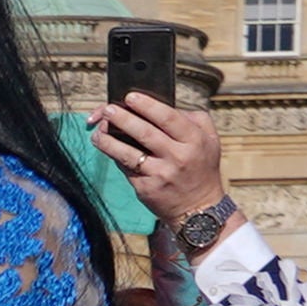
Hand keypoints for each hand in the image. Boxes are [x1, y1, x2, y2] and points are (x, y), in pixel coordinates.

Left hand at [90, 90, 223, 228]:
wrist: (199, 209)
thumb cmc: (201, 167)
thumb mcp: (210, 140)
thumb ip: (193, 119)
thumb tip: (163, 104)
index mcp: (194, 140)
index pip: (168, 118)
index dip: (147, 105)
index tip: (130, 96)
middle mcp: (178, 156)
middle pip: (144, 132)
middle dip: (123, 118)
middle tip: (107, 109)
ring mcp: (160, 174)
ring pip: (128, 152)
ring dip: (108, 139)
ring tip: (97, 130)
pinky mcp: (145, 188)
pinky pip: (125, 167)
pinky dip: (113, 154)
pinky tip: (105, 145)